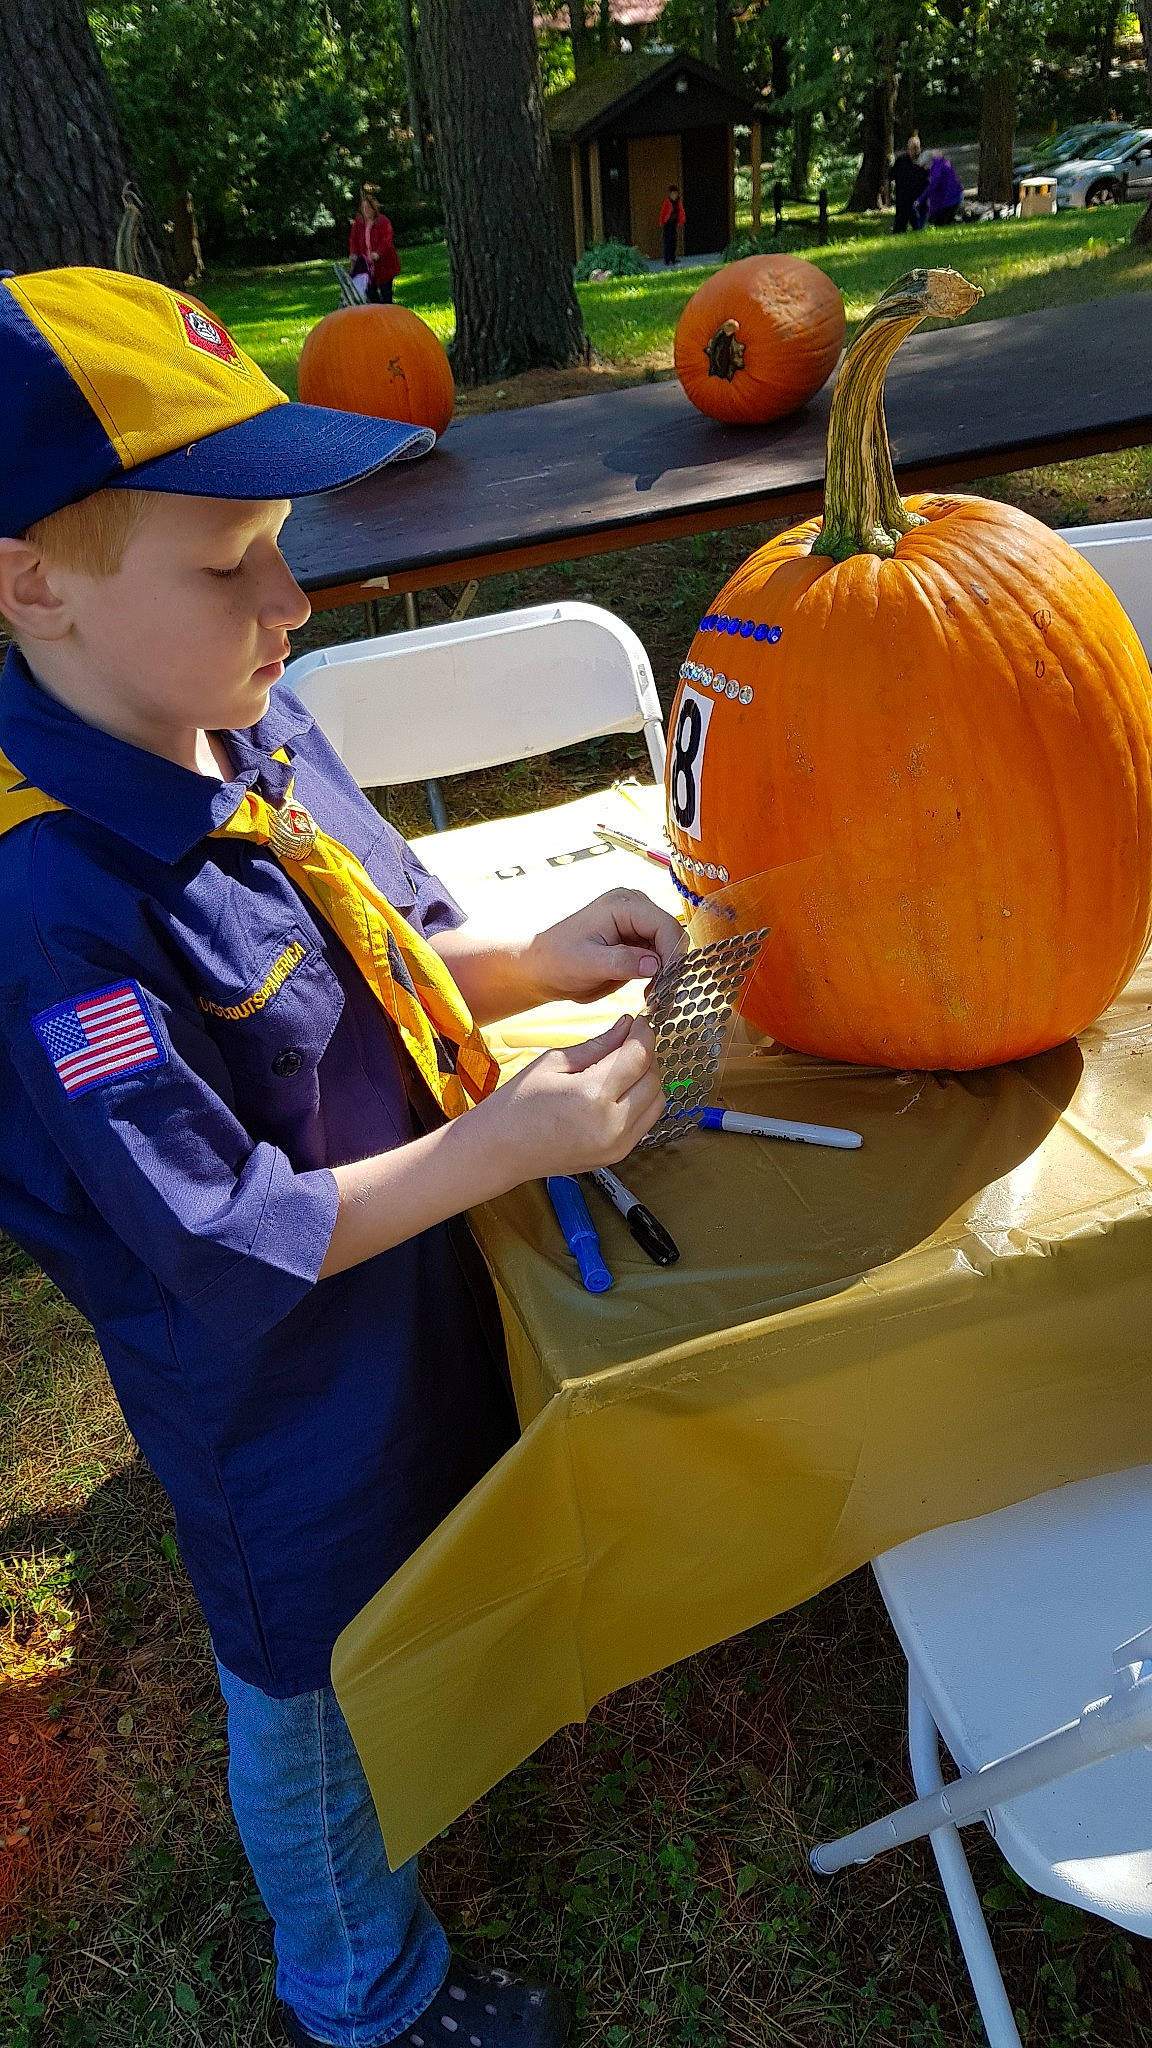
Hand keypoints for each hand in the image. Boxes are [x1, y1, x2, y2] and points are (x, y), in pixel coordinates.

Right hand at [473, 1014, 663, 1180]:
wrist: (499, 1150)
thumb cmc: (517, 1106)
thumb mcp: (554, 1063)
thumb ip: (598, 1045)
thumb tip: (626, 1026)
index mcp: (592, 1095)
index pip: (638, 1056)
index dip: (643, 1034)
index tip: (638, 1022)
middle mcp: (611, 1124)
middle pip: (653, 1078)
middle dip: (646, 1054)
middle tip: (628, 1041)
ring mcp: (616, 1145)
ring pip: (657, 1102)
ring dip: (647, 1080)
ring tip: (624, 1067)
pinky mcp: (616, 1155)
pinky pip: (646, 1122)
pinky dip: (641, 1102)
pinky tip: (620, 1091)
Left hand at [526, 889, 683, 1003]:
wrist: (543, 968)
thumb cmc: (557, 961)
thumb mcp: (587, 964)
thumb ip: (621, 962)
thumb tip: (655, 964)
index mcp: (622, 905)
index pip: (664, 925)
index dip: (672, 954)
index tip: (666, 983)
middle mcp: (633, 907)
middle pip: (672, 934)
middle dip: (671, 964)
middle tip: (660, 993)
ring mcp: (636, 922)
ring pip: (669, 945)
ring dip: (666, 970)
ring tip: (652, 993)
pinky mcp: (637, 939)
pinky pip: (660, 954)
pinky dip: (659, 973)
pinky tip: (648, 988)